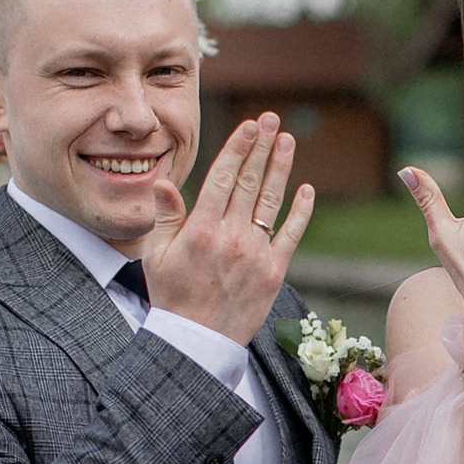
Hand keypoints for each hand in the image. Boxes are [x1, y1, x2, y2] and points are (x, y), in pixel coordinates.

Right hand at [138, 112, 315, 344]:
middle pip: (250, 182)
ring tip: (287, 141)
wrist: (198, 343)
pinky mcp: (274, 272)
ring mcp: (255, 254)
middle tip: (271, 120)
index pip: (224, 178)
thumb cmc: (172, 297)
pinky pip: (291, 235)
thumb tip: (164, 183)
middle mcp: (230, 237)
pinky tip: (306, 189)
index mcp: (200, 230)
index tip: (250, 125)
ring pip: (271, 202)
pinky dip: (300, 212)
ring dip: (281, 169)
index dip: (239, 148)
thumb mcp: (156, 257)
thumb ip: (165, 218)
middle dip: (261, 147)